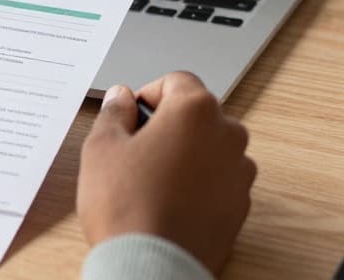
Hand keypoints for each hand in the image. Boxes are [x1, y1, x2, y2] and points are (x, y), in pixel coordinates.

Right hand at [77, 71, 255, 274]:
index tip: (131, 116)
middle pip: (197, 114)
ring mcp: (239, 172)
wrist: (152, 266)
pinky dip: (199, 185)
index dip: (148, 95)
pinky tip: (171, 203)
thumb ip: (114, 113)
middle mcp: (227, 134)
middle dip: (169, 125)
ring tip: (153, 181)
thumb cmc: (127, 207)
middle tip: (136, 151)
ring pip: (210, 148)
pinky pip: (219, 181)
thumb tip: (121, 98)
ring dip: (187, 155)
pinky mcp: (241, 205)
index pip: (176, 81)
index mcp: (196, 110)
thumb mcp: (101, 148)